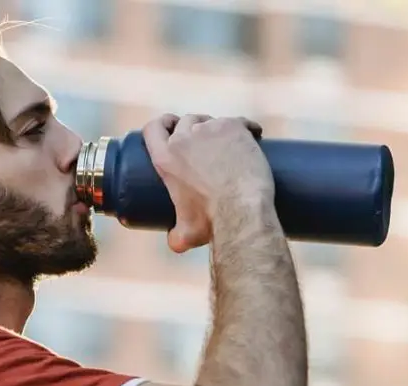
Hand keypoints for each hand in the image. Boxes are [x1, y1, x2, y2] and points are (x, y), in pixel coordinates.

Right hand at [142, 114, 273, 252]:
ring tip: (231, 144)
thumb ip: (175, 238)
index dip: (161, 124)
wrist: (242, 208)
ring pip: (211, 120)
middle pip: (185, 120)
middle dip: (194, 127)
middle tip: (206, 143)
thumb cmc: (212, 221)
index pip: (152, 128)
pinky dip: (248, 129)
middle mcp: (183, 138)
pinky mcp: (234, 126)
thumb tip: (174, 243)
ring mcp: (209, 129)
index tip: (169, 127)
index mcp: (165, 159)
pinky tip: (255, 137)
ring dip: (218, 128)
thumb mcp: (186, 234)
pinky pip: (241, 121)